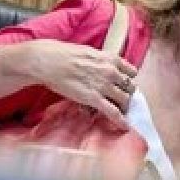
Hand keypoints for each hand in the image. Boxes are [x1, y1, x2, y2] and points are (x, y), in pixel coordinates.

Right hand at [16, 39, 137, 127]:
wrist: (49, 62)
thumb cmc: (63, 55)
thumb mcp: (88, 52)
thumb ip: (100, 61)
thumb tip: (101, 68)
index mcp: (110, 58)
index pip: (131, 72)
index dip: (128, 80)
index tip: (124, 85)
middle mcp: (111, 72)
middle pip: (130, 87)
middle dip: (126, 94)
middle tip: (120, 100)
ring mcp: (104, 86)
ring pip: (125, 100)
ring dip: (124, 107)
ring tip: (120, 112)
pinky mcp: (95, 99)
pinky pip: (114, 112)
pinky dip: (121, 121)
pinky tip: (124, 126)